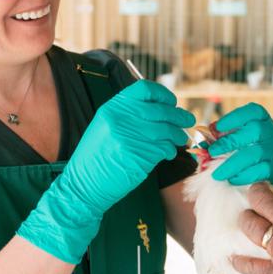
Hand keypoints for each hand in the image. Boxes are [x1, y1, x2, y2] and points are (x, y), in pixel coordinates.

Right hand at [19, 80, 194, 263]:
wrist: (84, 184)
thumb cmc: (97, 157)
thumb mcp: (105, 126)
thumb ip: (128, 115)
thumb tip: (159, 109)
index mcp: (112, 108)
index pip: (144, 89)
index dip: (162, 94)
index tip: (171, 102)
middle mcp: (121, 118)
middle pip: (160, 109)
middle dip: (178, 115)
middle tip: (188, 120)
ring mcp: (130, 137)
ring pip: (166, 129)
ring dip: (178, 134)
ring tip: (180, 139)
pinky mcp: (139, 155)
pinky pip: (164, 147)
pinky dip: (170, 150)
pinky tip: (168, 153)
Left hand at [207, 103, 272, 185]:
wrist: (271, 169)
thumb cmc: (249, 149)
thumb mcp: (238, 138)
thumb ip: (222, 137)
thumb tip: (202, 142)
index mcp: (263, 119)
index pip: (253, 111)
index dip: (235, 117)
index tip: (217, 127)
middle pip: (255, 131)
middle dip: (230, 142)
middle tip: (212, 152)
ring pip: (256, 154)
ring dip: (233, 164)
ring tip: (218, 173)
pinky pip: (261, 171)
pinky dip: (244, 175)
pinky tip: (232, 179)